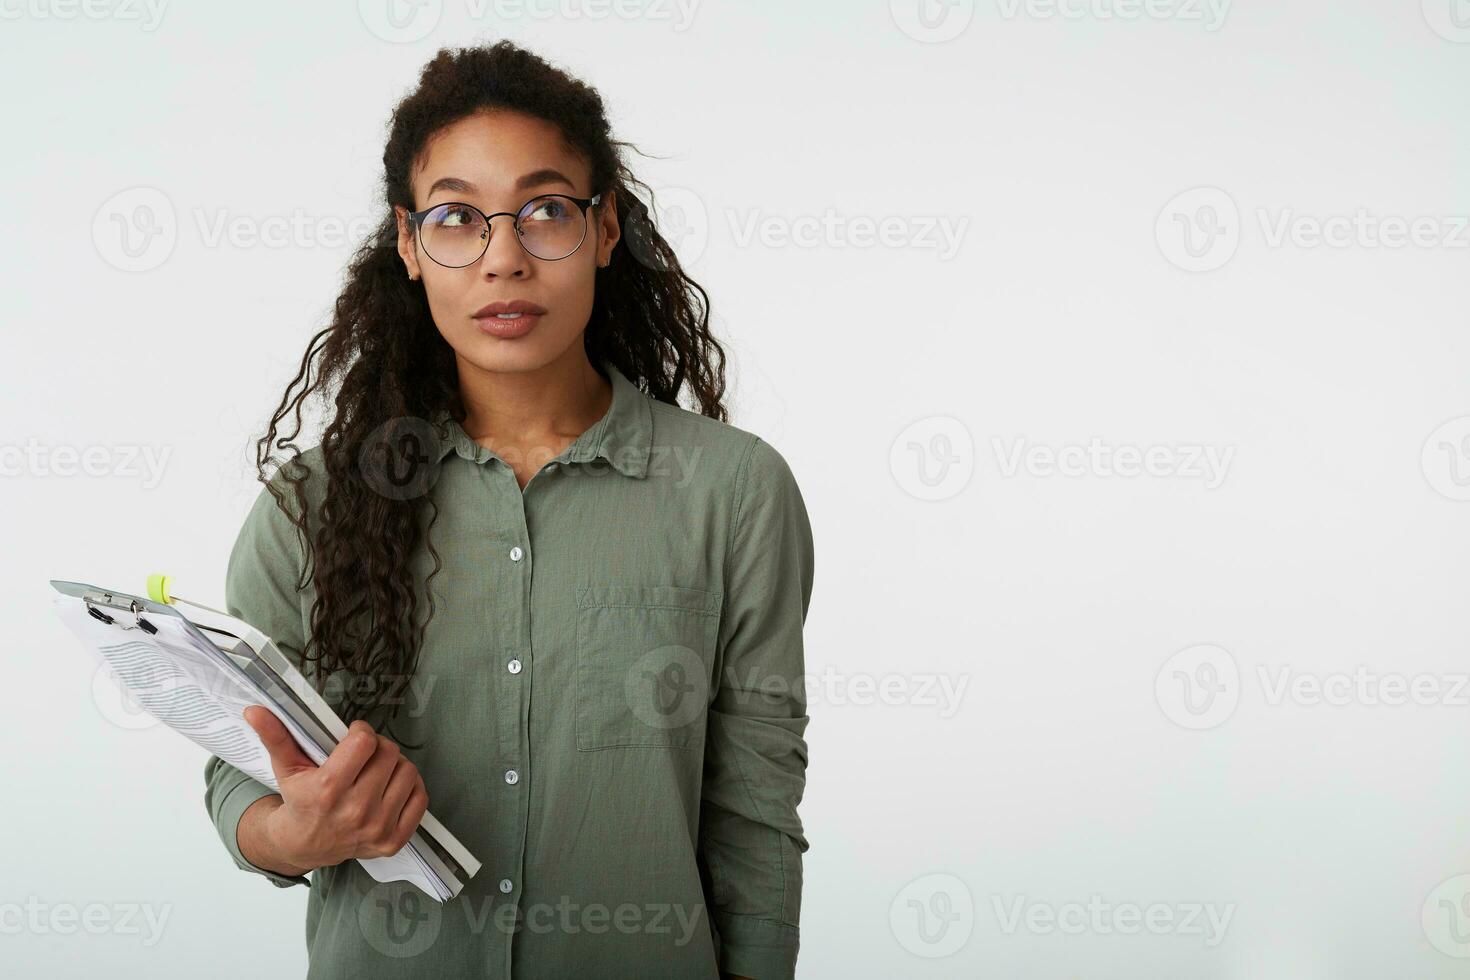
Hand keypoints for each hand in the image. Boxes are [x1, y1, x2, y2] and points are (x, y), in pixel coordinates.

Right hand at [242, 707, 428, 869]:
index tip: (354, 736)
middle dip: (378, 747)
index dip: (361, 732)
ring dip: (395, 765)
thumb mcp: (286, 767)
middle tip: (365, 754)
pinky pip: (421, 798)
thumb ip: (274, 736)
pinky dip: (410, 787)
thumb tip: (255, 710)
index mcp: (328, 790)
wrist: (305, 845)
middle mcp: (355, 811)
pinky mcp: (393, 840)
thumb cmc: (300, 801)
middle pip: (389, 754)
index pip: (365, 742)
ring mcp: (377, 828)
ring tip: (376, 770)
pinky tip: (391, 786)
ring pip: (408, 772)